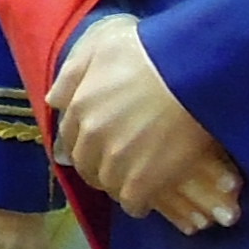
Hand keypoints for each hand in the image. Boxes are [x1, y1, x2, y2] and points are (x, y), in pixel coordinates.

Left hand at [48, 16, 244, 232]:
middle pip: (85, 164)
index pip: (69, 136)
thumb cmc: (152, 51)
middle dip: (98, 165)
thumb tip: (54, 100)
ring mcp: (116, 161)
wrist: (195, 74)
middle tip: (118, 163)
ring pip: (107, 184)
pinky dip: (139, 203)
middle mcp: (91, 136)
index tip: (98, 145)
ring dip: (118, 184)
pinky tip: (150, 196)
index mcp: (80, 105)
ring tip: (136, 179)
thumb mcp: (102, 45)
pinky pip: (132, 203)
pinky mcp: (143, 182)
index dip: (84, 142)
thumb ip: (74, 72)